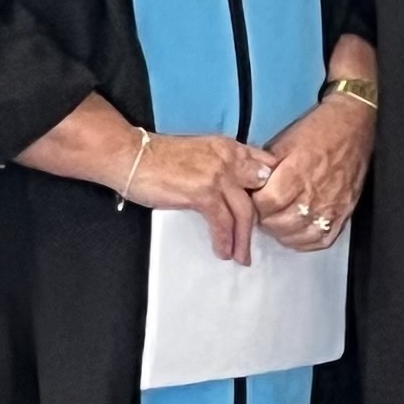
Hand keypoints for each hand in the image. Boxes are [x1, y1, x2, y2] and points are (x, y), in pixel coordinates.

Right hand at [123, 134, 275, 262]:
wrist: (131, 156)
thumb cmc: (160, 157)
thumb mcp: (201, 153)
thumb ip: (223, 165)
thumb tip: (238, 188)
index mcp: (230, 147)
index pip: (266, 166)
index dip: (272, 191)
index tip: (270, 212)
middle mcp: (230, 158)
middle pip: (263, 191)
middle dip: (265, 218)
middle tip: (261, 239)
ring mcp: (218, 175)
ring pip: (245, 212)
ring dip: (245, 239)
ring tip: (242, 256)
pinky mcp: (202, 192)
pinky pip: (223, 222)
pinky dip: (225, 240)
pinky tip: (223, 251)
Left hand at [253, 95, 374, 251]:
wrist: (353, 127)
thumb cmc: (317, 131)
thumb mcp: (283, 143)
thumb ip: (265, 169)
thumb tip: (249, 188)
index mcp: (296, 173)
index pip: (266, 204)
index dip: (255, 204)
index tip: (254, 198)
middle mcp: (314, 194)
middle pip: (280, 224)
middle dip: (265, 219)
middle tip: (263, 210)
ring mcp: (331, 207)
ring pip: (298, 235)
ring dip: (282, 232)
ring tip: (278, 220)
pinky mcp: (343, 214)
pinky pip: (320, 240)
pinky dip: (305, 241)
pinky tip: (296, 232)